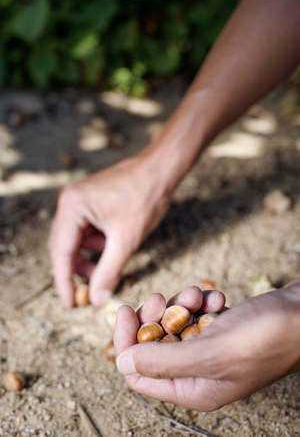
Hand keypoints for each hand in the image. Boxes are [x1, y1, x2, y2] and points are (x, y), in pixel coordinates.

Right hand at [48, 155, 169, 307]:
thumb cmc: (145, 198)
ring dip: (88, 257)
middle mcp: (69, 201)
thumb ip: (108, 271)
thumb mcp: (126, 240)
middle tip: (89, 292)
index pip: (61, 252)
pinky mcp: (89, 200)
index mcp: (72, 207)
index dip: (64, 281)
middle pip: (63, 246)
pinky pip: (84, 229)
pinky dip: (95, 243)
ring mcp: (78, 199)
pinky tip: (112, 246)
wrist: (160, 169)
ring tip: (107, 267)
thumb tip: (96, 299)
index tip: (70, 304)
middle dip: (77, 270)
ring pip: (75, 239)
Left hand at [114, 281, 299, 410]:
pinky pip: (196, 316)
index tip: (125, 310)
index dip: (126, 342)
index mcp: (193, 389)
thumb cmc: (266, 336)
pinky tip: (216, 298)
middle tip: (159, 298)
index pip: (140, 373)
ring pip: (175, 325)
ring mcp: (210, 351)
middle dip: (155, 317)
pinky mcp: (220, 332)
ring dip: (180, 305)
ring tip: (196, 295)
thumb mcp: (211, 352)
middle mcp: (198, 374)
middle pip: (155, 346)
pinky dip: (200, 303)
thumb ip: (163, 361)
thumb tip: (123, 364)